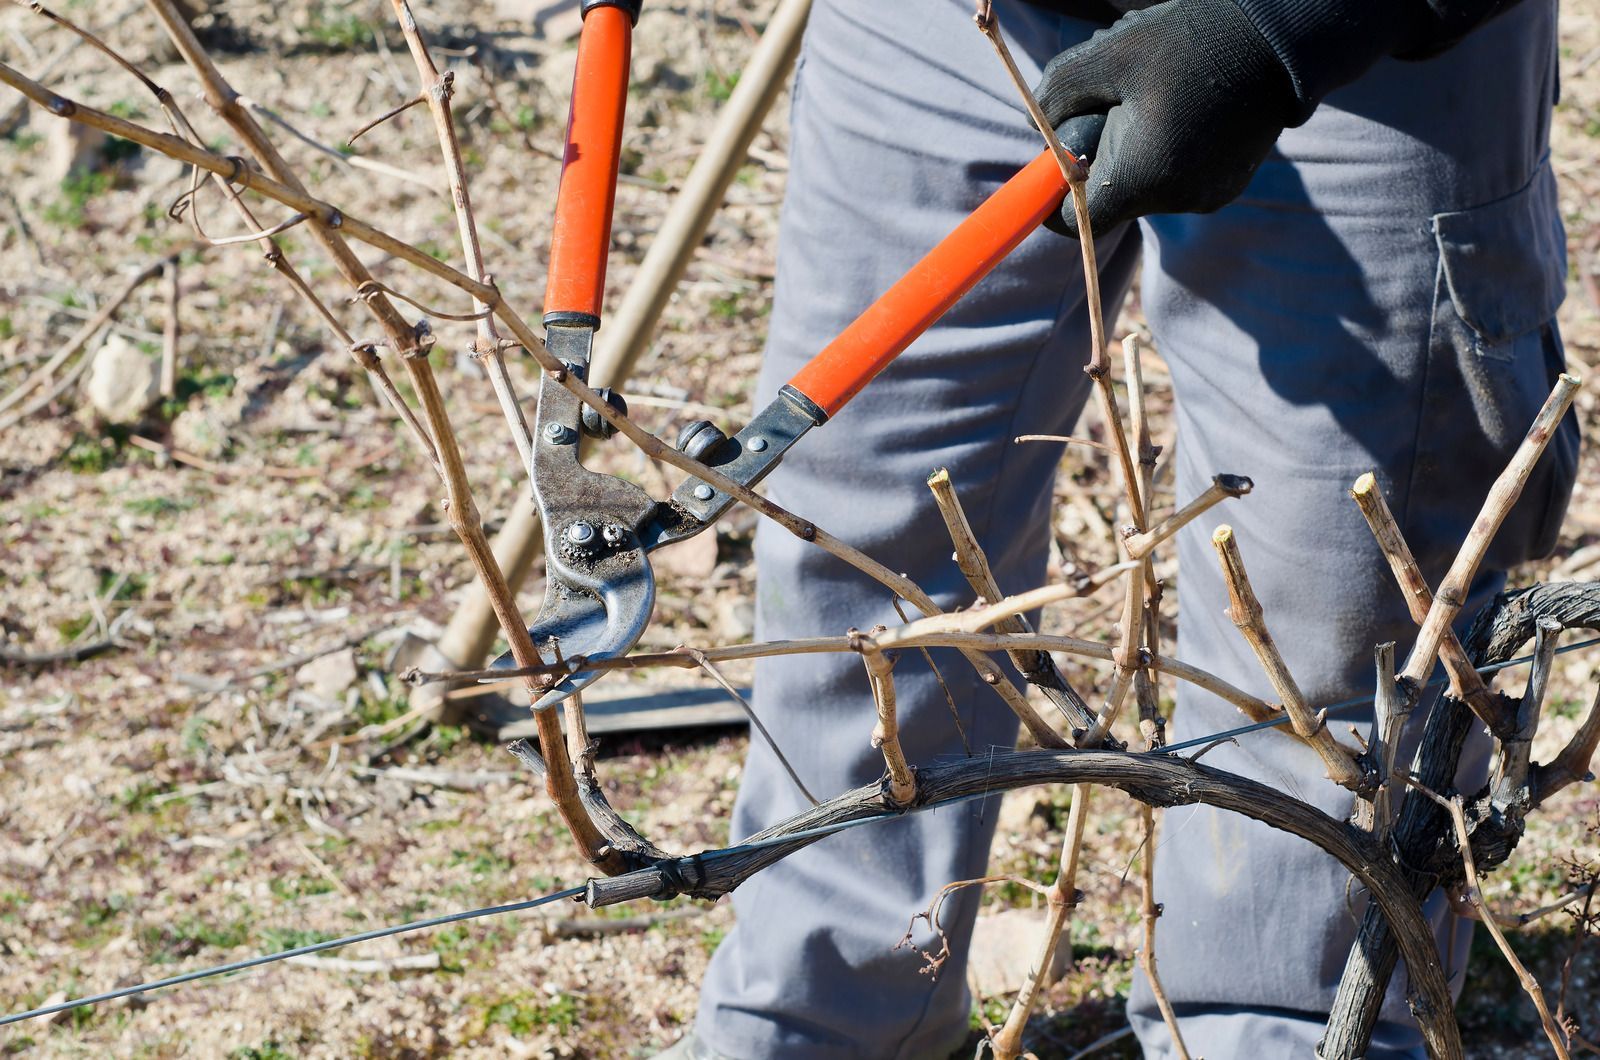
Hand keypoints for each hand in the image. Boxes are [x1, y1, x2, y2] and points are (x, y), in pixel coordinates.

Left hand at [1035, 0, 1296, 238]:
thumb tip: (1038, 128)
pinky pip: (1176, 180)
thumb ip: (1058, 93)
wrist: (1277, 39)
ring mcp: (1204, 197)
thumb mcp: (1108, 55)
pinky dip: (1167, 152)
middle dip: (1100, 159)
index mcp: (1140, 179)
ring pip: (1143, 187)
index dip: (1055, 196)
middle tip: (1114, 105)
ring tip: (1157, 99)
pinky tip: (1184, 109)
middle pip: (1110, 199)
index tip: (1055, 157)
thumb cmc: (1188, 43)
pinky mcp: (1225, 186)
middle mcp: (1174, 201)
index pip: (1074, 221)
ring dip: (1135, 151)